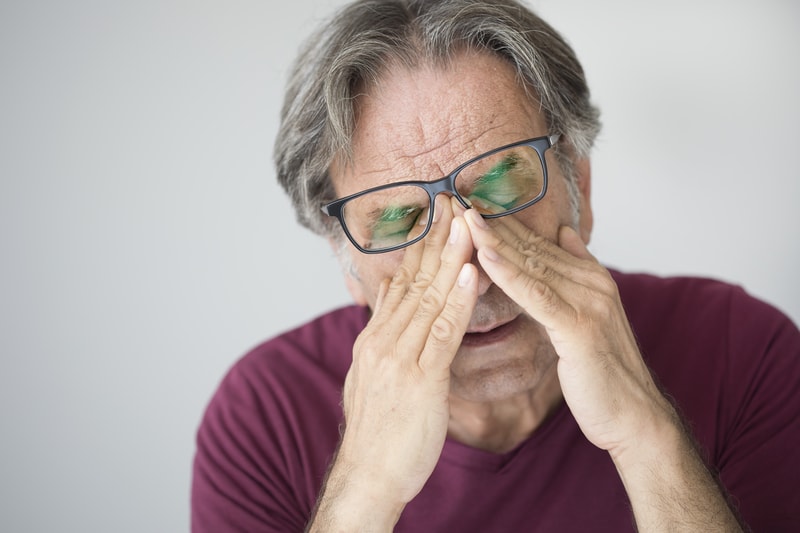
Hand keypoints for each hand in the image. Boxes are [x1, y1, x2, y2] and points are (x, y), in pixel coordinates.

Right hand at [313, 198, 478, 528]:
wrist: (367, 477)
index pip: (401, 283)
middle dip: (436, 239)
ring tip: (468, 224)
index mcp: (375, 339)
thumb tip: (389, 303)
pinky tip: (471, 274)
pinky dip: (456, 301)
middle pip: (413, 280)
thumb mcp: (374, 377)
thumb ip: (384, 337)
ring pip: (427, 298)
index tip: (440, 219)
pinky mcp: (418, 379)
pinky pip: (441, 333)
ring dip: (450, 258)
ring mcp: (397, 357)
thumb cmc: (380, 433)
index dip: (422, 248)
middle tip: (455, 202)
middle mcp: (382, 340)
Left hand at [463, 209, 675, 455]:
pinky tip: (483, 257)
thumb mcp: (587, 316)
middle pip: (532, 247)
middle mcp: (591, 282)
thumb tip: (564, 232)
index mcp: (590, 278)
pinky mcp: (579, 328)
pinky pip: (536, 295)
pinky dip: (508, 274)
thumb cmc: (602, 372)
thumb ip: (574, 274)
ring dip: (495, 240)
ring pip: (532, 265)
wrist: (633, 415)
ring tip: (464, 217)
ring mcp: (588, 302)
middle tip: (457, 199)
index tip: (469, 204)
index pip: (538, 243)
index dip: (503, 223)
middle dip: (492, 224)